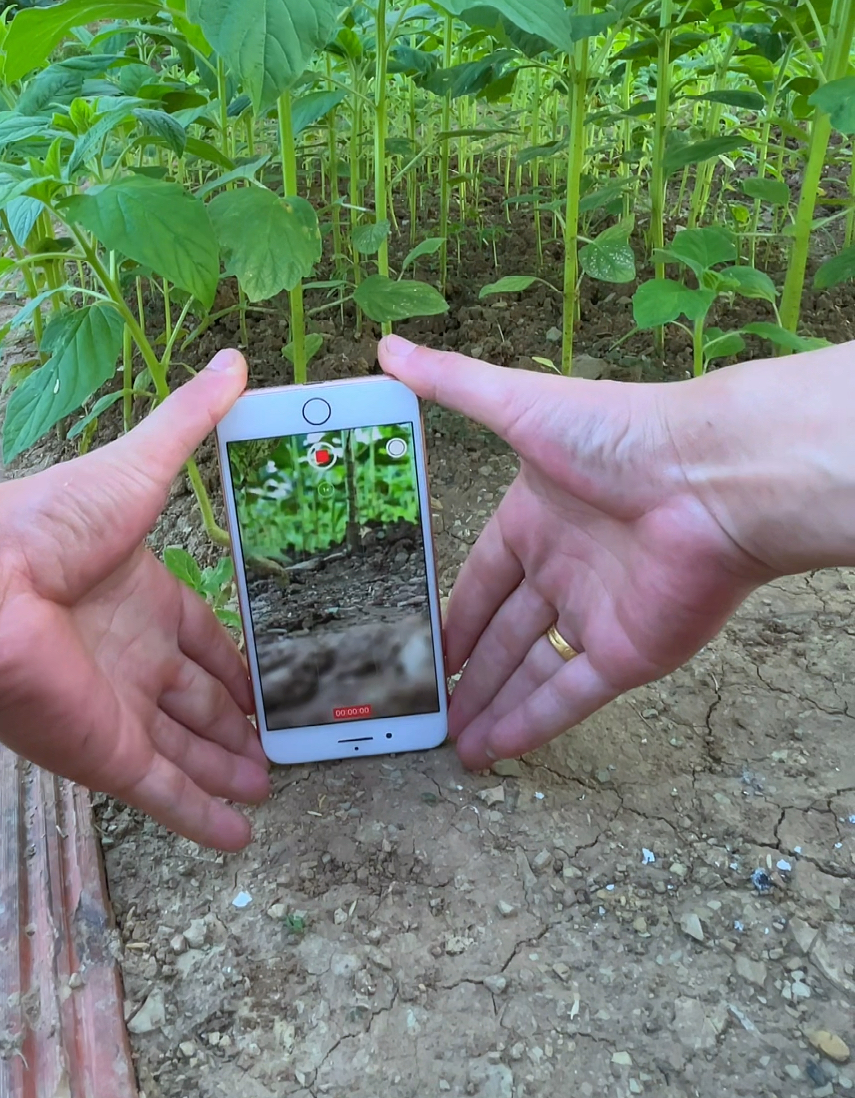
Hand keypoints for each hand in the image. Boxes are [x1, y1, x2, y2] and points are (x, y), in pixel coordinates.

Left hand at [0, 350, 268, 849]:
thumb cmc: (48, 524)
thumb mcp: (136, 465)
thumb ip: (189, 421)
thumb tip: (235, 362)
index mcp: (140, 596)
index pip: (200, 634)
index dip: (236, 657)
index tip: (270, 676)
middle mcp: (130, 656)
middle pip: (195, 698)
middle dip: (236, 722)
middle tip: (280, 742)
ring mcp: (119, 709)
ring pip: (186, 750)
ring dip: (225, 770)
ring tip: (270, 785)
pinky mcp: (108, 754)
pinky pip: (165, 793)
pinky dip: (201, 816)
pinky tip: (238, 836)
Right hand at [378, 337, 776, 767]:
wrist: (709, 478)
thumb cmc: (618, 433)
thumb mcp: (518, 404)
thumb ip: (451, 383)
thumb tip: (387, 348)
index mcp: (536, 516)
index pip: (481, 575)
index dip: (450, 612)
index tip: (419, 645)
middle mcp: (566, 568)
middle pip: (505, 632)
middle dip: (468, 672)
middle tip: (425, 709)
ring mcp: (597, 614)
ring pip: (532, 671)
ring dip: (492, 706)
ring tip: (449, 745)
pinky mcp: (628, 654)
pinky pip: (570, 696)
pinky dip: (532, 723)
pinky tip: (492, 748)